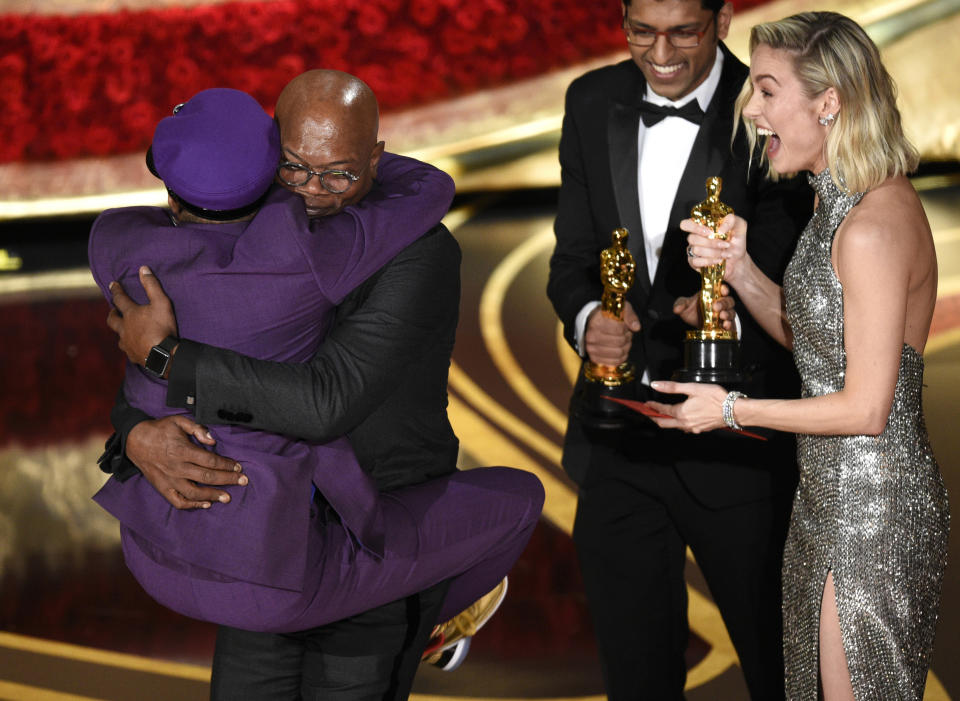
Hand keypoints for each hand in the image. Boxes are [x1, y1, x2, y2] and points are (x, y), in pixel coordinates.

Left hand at [107, 266, 177, 365]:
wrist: (163, 355)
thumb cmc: (162, 327)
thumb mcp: (161, 303)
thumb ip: (152, 286)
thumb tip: (143, 269)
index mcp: (130, 314)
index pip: (120, 299)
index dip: (116, 290)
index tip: (112, 284)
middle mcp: (124, 328)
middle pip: (112, 319)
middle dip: (112, 312)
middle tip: (114, 310)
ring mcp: (127, 343)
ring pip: (118, 335)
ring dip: (120, 330)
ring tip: (125, 329)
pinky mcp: (132, 355)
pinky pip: (127, 349)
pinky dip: (129, 345)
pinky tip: (134, 346)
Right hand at [126, 416, 246, 509]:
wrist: (134, 440)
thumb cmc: (160, 429)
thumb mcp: (178, 421)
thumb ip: (197, 428)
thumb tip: (213, 440)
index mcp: (182, 450)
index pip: (210, 460)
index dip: (226, 464)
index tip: (238, 466)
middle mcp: (177, 467)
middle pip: (207, 477)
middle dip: (228, 479)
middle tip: (243, 481)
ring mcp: (169, 479)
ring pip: (194, 492)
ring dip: (213, 495)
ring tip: (228, 497)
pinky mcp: (162, 487)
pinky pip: (178, 501)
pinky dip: (192, 504)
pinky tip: (206, 504)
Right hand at [584, 301, 639, 365]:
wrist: (595, 323)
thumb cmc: (608, 316)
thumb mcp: (620, 309)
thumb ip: (630, 315)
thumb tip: (636, 327)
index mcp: (596, 322)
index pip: (618, 330)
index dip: (625, 328)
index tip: (623, 325)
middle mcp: (591, 336)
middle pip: (619, 342)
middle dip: (627, 338)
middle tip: (625, 334)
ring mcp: (591, 348)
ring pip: (618, 353)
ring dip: (625, 347)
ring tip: (623, 341)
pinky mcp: (594, 358)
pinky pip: (614, 362)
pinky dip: (621, 358)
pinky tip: (621, 350)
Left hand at [644, 380, 726, 433]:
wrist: (734, 410)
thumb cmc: (715, 398)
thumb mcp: (692, 388)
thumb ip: (672, 387)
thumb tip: (655, 385)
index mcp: (681, 413)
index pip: (662, 410)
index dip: (653, 406)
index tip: (646, 404)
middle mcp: (685, 423)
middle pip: (664, 424)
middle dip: (654, 418)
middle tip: (647, 414)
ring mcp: (693, 428)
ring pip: (675, 427)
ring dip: (666, 422)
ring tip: (661, 416)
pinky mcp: (701, 429)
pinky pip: (685, 428)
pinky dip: (679, 424)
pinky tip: (680, 419)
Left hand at [673, 284, 735, 329]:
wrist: (698, 326)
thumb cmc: (693, 312)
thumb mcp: (685, 307)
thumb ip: (680, 304)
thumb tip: (677, 309)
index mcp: (712, 295)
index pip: (721, 289)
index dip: (723, 288)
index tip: (722, 290)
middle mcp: (721, 303)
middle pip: (728, 300)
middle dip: (723, 303)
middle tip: (716, 307)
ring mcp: (725, 314)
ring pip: (731, 311)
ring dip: (727, 313)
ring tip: (722, 316)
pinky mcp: (726, 324)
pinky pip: (731, 323)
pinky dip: (729, 324)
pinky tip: (725, 325)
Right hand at [680, 214, 747, 284]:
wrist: (738, 259)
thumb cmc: (736, 241)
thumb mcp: (739, 226)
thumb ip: (731, 220)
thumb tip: (720, 229)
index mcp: (702, 226)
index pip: (686, 224)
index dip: (693, 227)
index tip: (709, 232)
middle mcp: (695, 237)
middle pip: (692, 238)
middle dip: (711, 242)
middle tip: (725, 244)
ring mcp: (693, 250)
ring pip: (696, 250)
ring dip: (714, 252)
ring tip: (726, 253)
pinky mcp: (694, 263)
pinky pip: (696, 262)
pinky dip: (710, 261)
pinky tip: (719, 260)